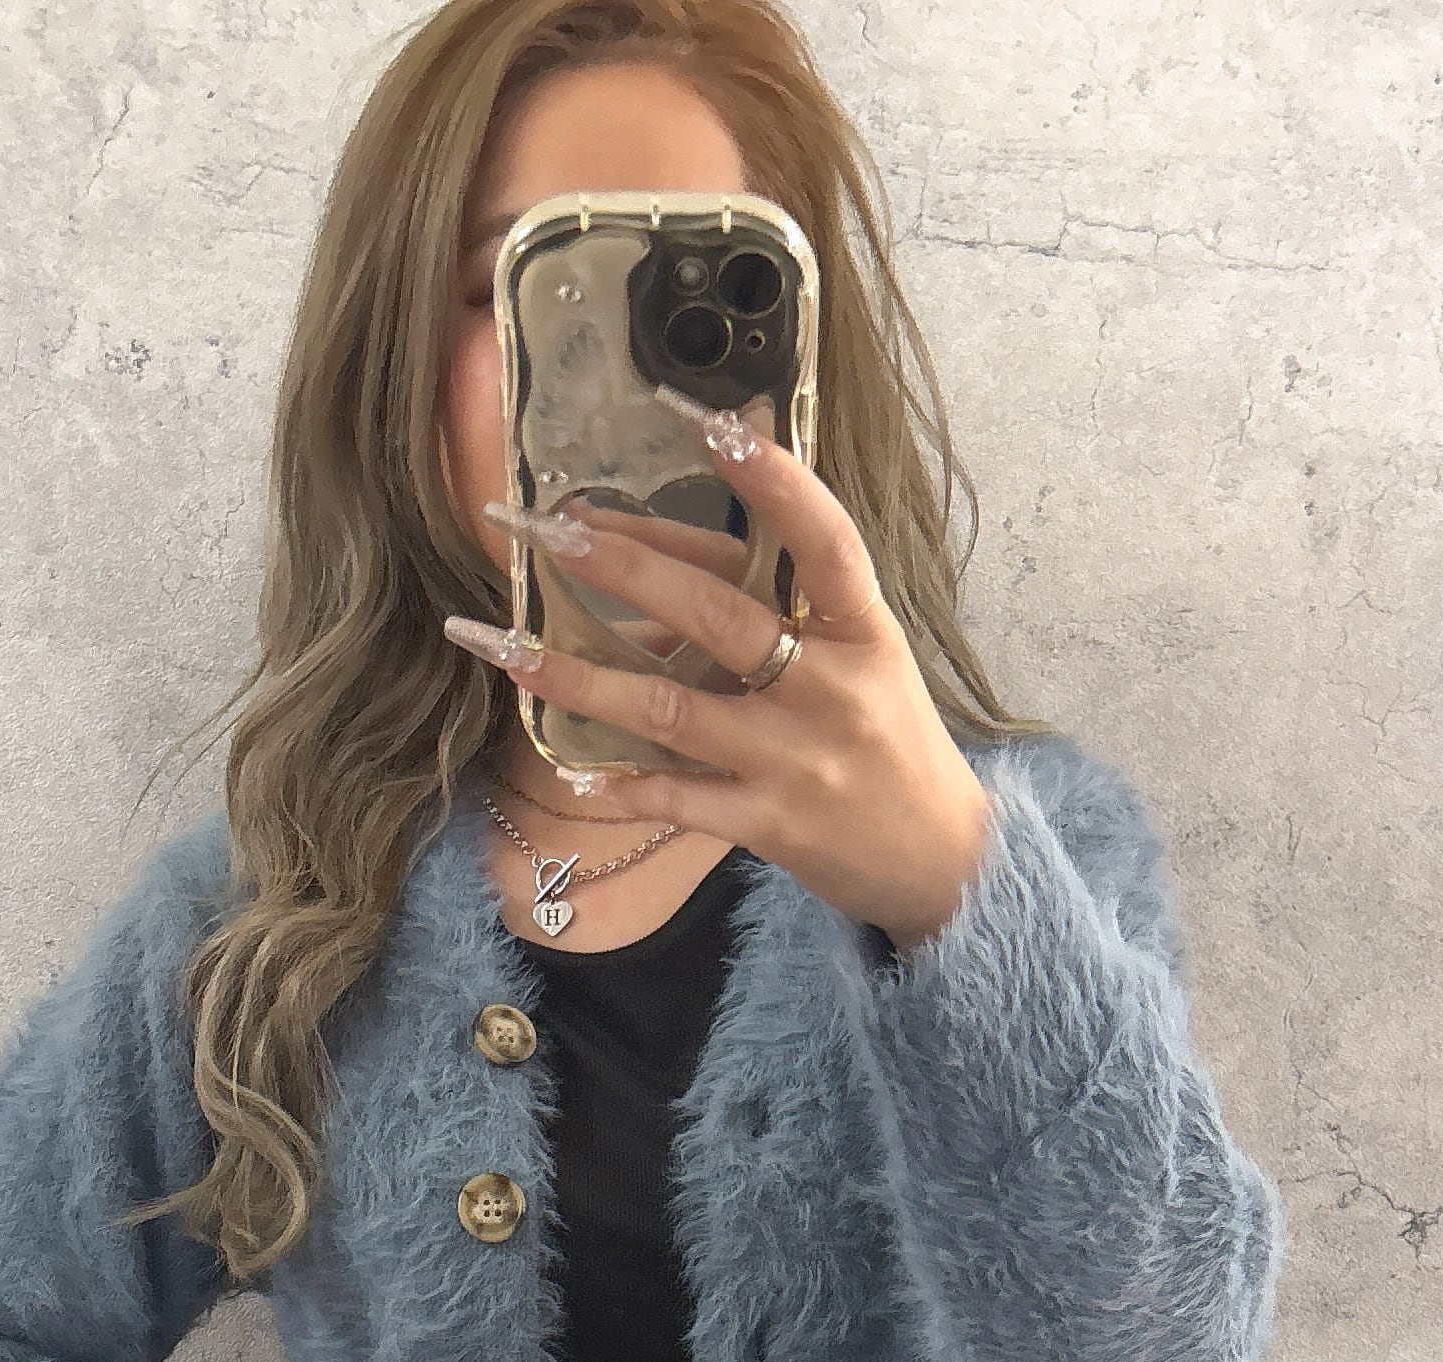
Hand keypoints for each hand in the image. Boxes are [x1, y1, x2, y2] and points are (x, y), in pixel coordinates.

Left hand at [447, 393, 996, 956]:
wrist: (937, 857)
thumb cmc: (889, 735)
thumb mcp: (866, 650)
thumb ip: (796, 587)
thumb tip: (718, 486)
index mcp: (864, 630)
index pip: (824, 542)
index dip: (774, 483)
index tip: (710, 423)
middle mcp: (829, 689)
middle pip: (716, 616)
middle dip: (625, 568)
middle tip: (548, 529)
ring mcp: (794, 762)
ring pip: (669, 709)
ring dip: (579, 675)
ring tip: (505, 644)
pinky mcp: (767, 824)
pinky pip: (677, 800)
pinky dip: (620, 786)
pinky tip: (569, 768)